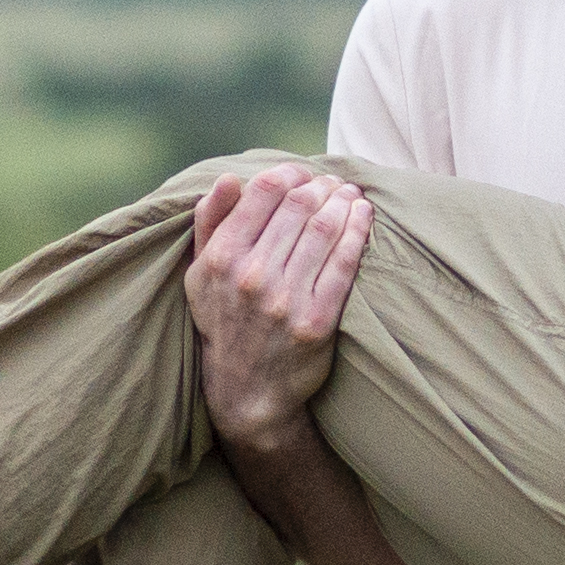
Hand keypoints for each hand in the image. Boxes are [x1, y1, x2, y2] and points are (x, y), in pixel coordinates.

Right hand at [187, 162, 370, 443]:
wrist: (246, 391)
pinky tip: (364, 215)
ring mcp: (286, 300)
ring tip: (351, 194)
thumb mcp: (200, 274)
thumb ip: (209, 223)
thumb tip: (229, 179)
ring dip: (344, 202)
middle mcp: (251, 277)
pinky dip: (358, 231)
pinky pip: (344, 263)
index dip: (290, 173)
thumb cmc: (224, 321)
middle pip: (299, 207)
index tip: (302, 174)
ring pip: (325, 229)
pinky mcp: (317, 321)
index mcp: (221, 259)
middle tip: (333, 182)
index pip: (264, 193)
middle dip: (321, 186)